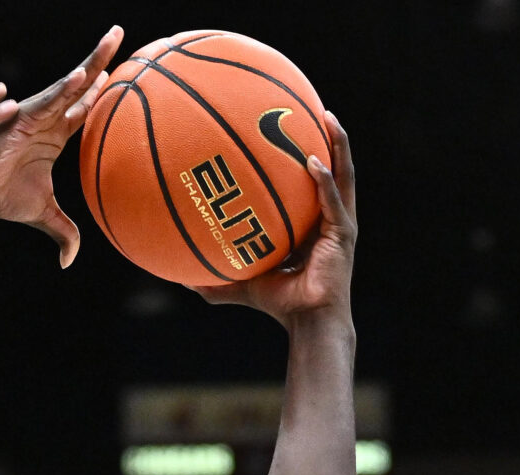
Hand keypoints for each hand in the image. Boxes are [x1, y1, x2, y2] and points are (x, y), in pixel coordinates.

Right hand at [0, 27, 123, 266]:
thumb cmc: (4, 199)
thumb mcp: (44, 216)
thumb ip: (64, 232)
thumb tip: (70, 260)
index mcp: (55, 135)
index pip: (84, 107)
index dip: (101, 91)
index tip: (119, 73)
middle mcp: (48, 118)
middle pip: (81, 84)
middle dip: (101, 59)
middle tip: (119, 35)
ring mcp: (37, 114)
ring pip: (70, 83)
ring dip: (92, 61)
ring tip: (113, 39)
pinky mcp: (23, 117)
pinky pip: (49, 99)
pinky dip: (67, 88)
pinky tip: (86, 74)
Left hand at [195, 114, 356, 326]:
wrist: (307, 322)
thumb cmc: (279, 303)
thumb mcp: (240, 283)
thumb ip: (213, 276)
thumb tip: (176, 276)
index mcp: (310, 221)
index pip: (307, 181)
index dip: (302, 153)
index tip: (287, 125)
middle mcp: (328, 217)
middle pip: (331, 167)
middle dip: (325, 136)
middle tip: (312, 107)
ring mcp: (339, 223)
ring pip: (343, 174)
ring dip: (337, 144)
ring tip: (326, 117)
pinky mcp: (343, 234)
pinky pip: (333, 201)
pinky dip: (324, 180)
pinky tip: (312, 161)